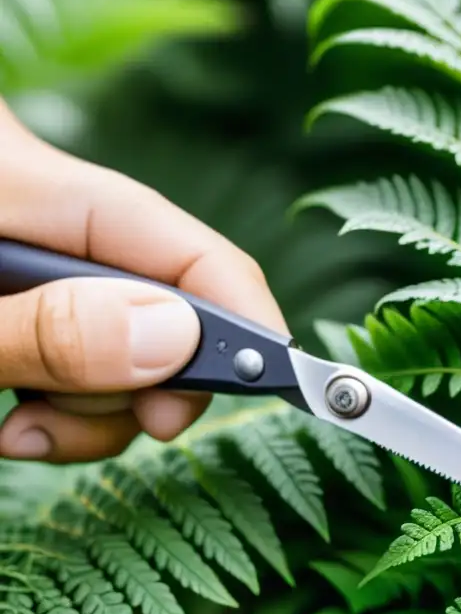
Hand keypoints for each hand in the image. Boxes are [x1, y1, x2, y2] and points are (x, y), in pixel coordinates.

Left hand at [0, 100, 287, 462]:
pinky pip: (85, 363)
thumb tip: (177, 338)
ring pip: (130, 348)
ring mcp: (38, 262)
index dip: (246, 318)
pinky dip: (67, 408)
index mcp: (24, 181)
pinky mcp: (27, 303)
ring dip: (97, 411)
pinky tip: (17, 423)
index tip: (281, 388)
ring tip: (20, 433)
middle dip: (147, 384)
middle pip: (163, 306)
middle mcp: (46, 213)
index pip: (184, 245)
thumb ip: (46, 330)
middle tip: (102, 426)